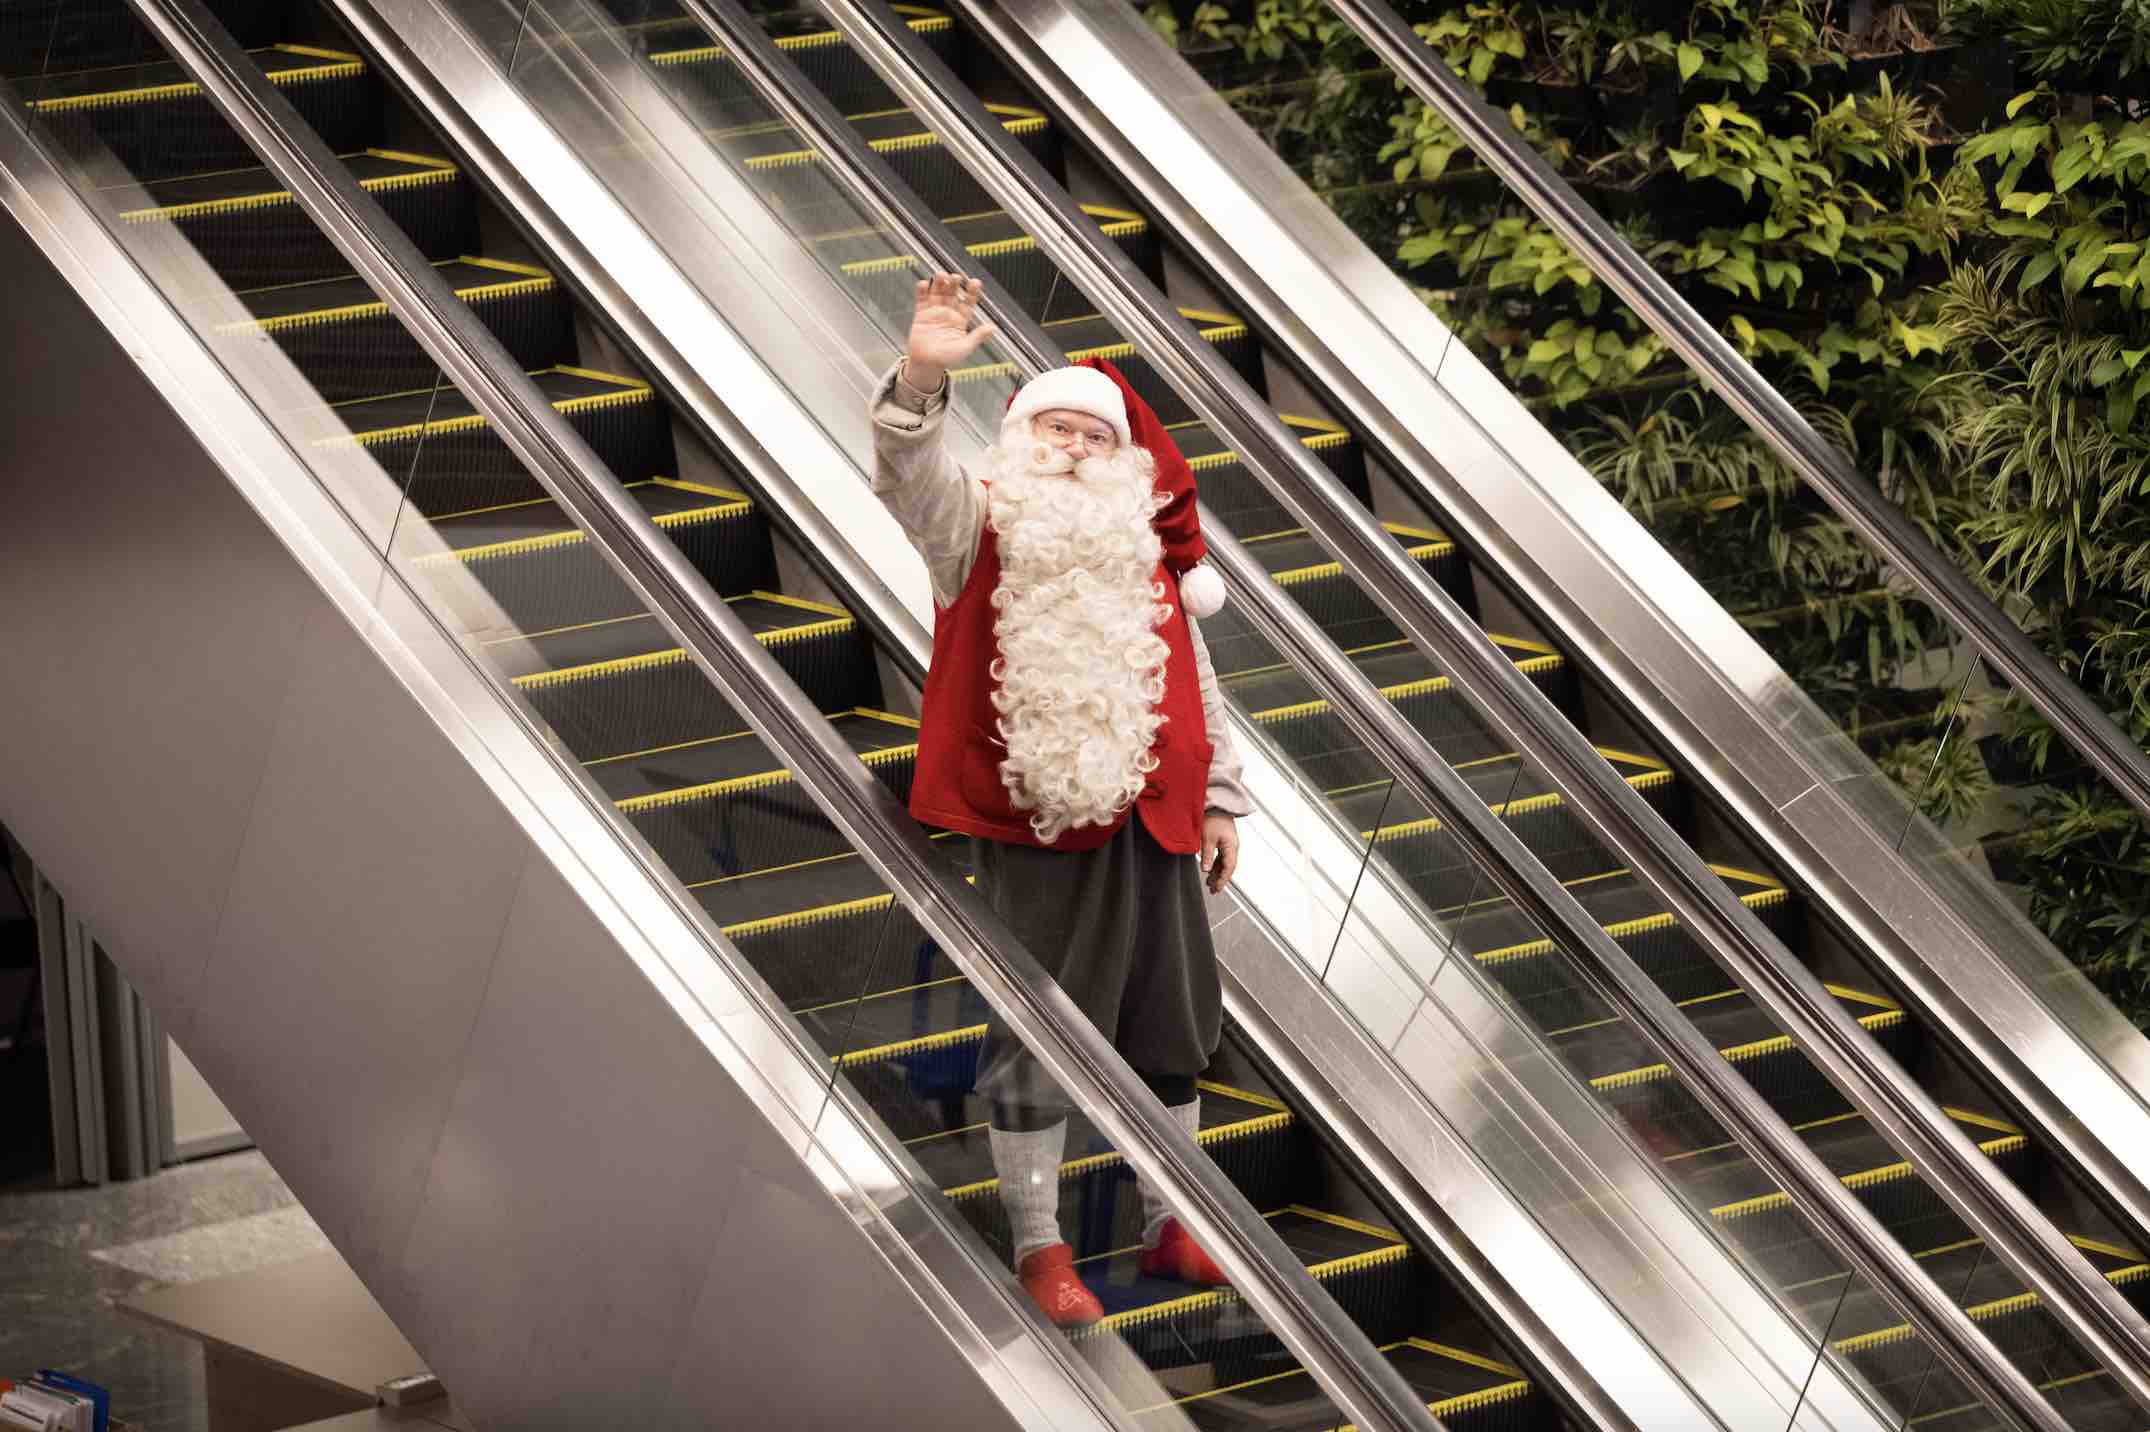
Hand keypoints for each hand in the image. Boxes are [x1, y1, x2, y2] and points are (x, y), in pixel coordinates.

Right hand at [904, 271, 998, 391]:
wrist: (926, 364)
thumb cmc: (947, 359)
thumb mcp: (965, 348)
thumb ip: (977, 336)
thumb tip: (992, 328)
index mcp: (961, 320)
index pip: (968, 302)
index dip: (972, 292)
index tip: (975, 282)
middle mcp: (948, 313)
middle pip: (952, 294)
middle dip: (954, 284)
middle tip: (956, 277)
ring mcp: (935, 312)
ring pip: (938, 293)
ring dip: (939, 283)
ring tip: (940, 275)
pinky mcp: (921, 314)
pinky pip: (922, 299)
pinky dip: (922, 290)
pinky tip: (923, 284)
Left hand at [1200, 813, 1238, 894]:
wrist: (1215, 804)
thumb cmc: (1212, 818)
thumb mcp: (1207, 838)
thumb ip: (1207, 855)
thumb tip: (1206, 870)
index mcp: (1231, 846)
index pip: (1229, 867)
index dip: (1223, 879)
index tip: (1217, 888)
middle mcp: (1233, 846)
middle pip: (1228, 867)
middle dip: (1220, 879)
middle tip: (1213, 890)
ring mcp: (1229, 843)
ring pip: (1224, 862)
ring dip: (1217, 872)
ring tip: (1210, 883)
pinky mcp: (1224, 840)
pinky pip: (1221, 856)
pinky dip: (1216, 864)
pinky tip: (1210, 870)